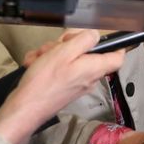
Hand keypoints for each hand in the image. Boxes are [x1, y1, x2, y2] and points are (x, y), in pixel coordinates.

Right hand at [0, 30, 124, 143]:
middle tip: (55, 45)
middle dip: (68, 44)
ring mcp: (76, 83)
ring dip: (52, 53)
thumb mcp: (64, 52)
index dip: (115, 46)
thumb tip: (96, 35)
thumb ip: (84, 40)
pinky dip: (45, 64)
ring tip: (39, 57)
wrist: (25, 107)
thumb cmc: (45, 80)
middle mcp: (89, 77)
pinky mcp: (63, 87)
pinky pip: (58, 69)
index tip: (105, 37)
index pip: (118, 58)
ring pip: (69, 59)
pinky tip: (33, 64)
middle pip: (87, 53)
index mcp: (95, 68)